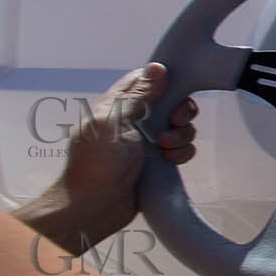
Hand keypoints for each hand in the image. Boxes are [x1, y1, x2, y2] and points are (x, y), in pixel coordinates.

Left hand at [14, 63, 197, 252]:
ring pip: (179, 126)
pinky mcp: (157, 162)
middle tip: (172, 123)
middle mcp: (133, 120)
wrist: (94, 207)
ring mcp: (146, 141)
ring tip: (164, 148)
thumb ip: (137, 95)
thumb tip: (157, 67)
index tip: (175, 91)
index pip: (146, 80)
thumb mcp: (114, 122)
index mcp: (117, 105)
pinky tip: (169, 161)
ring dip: (181, 135)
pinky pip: (181, 149)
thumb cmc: (97, 163)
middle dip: (179, 112)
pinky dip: (181, 153)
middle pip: (170, 102)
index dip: (165, 82)